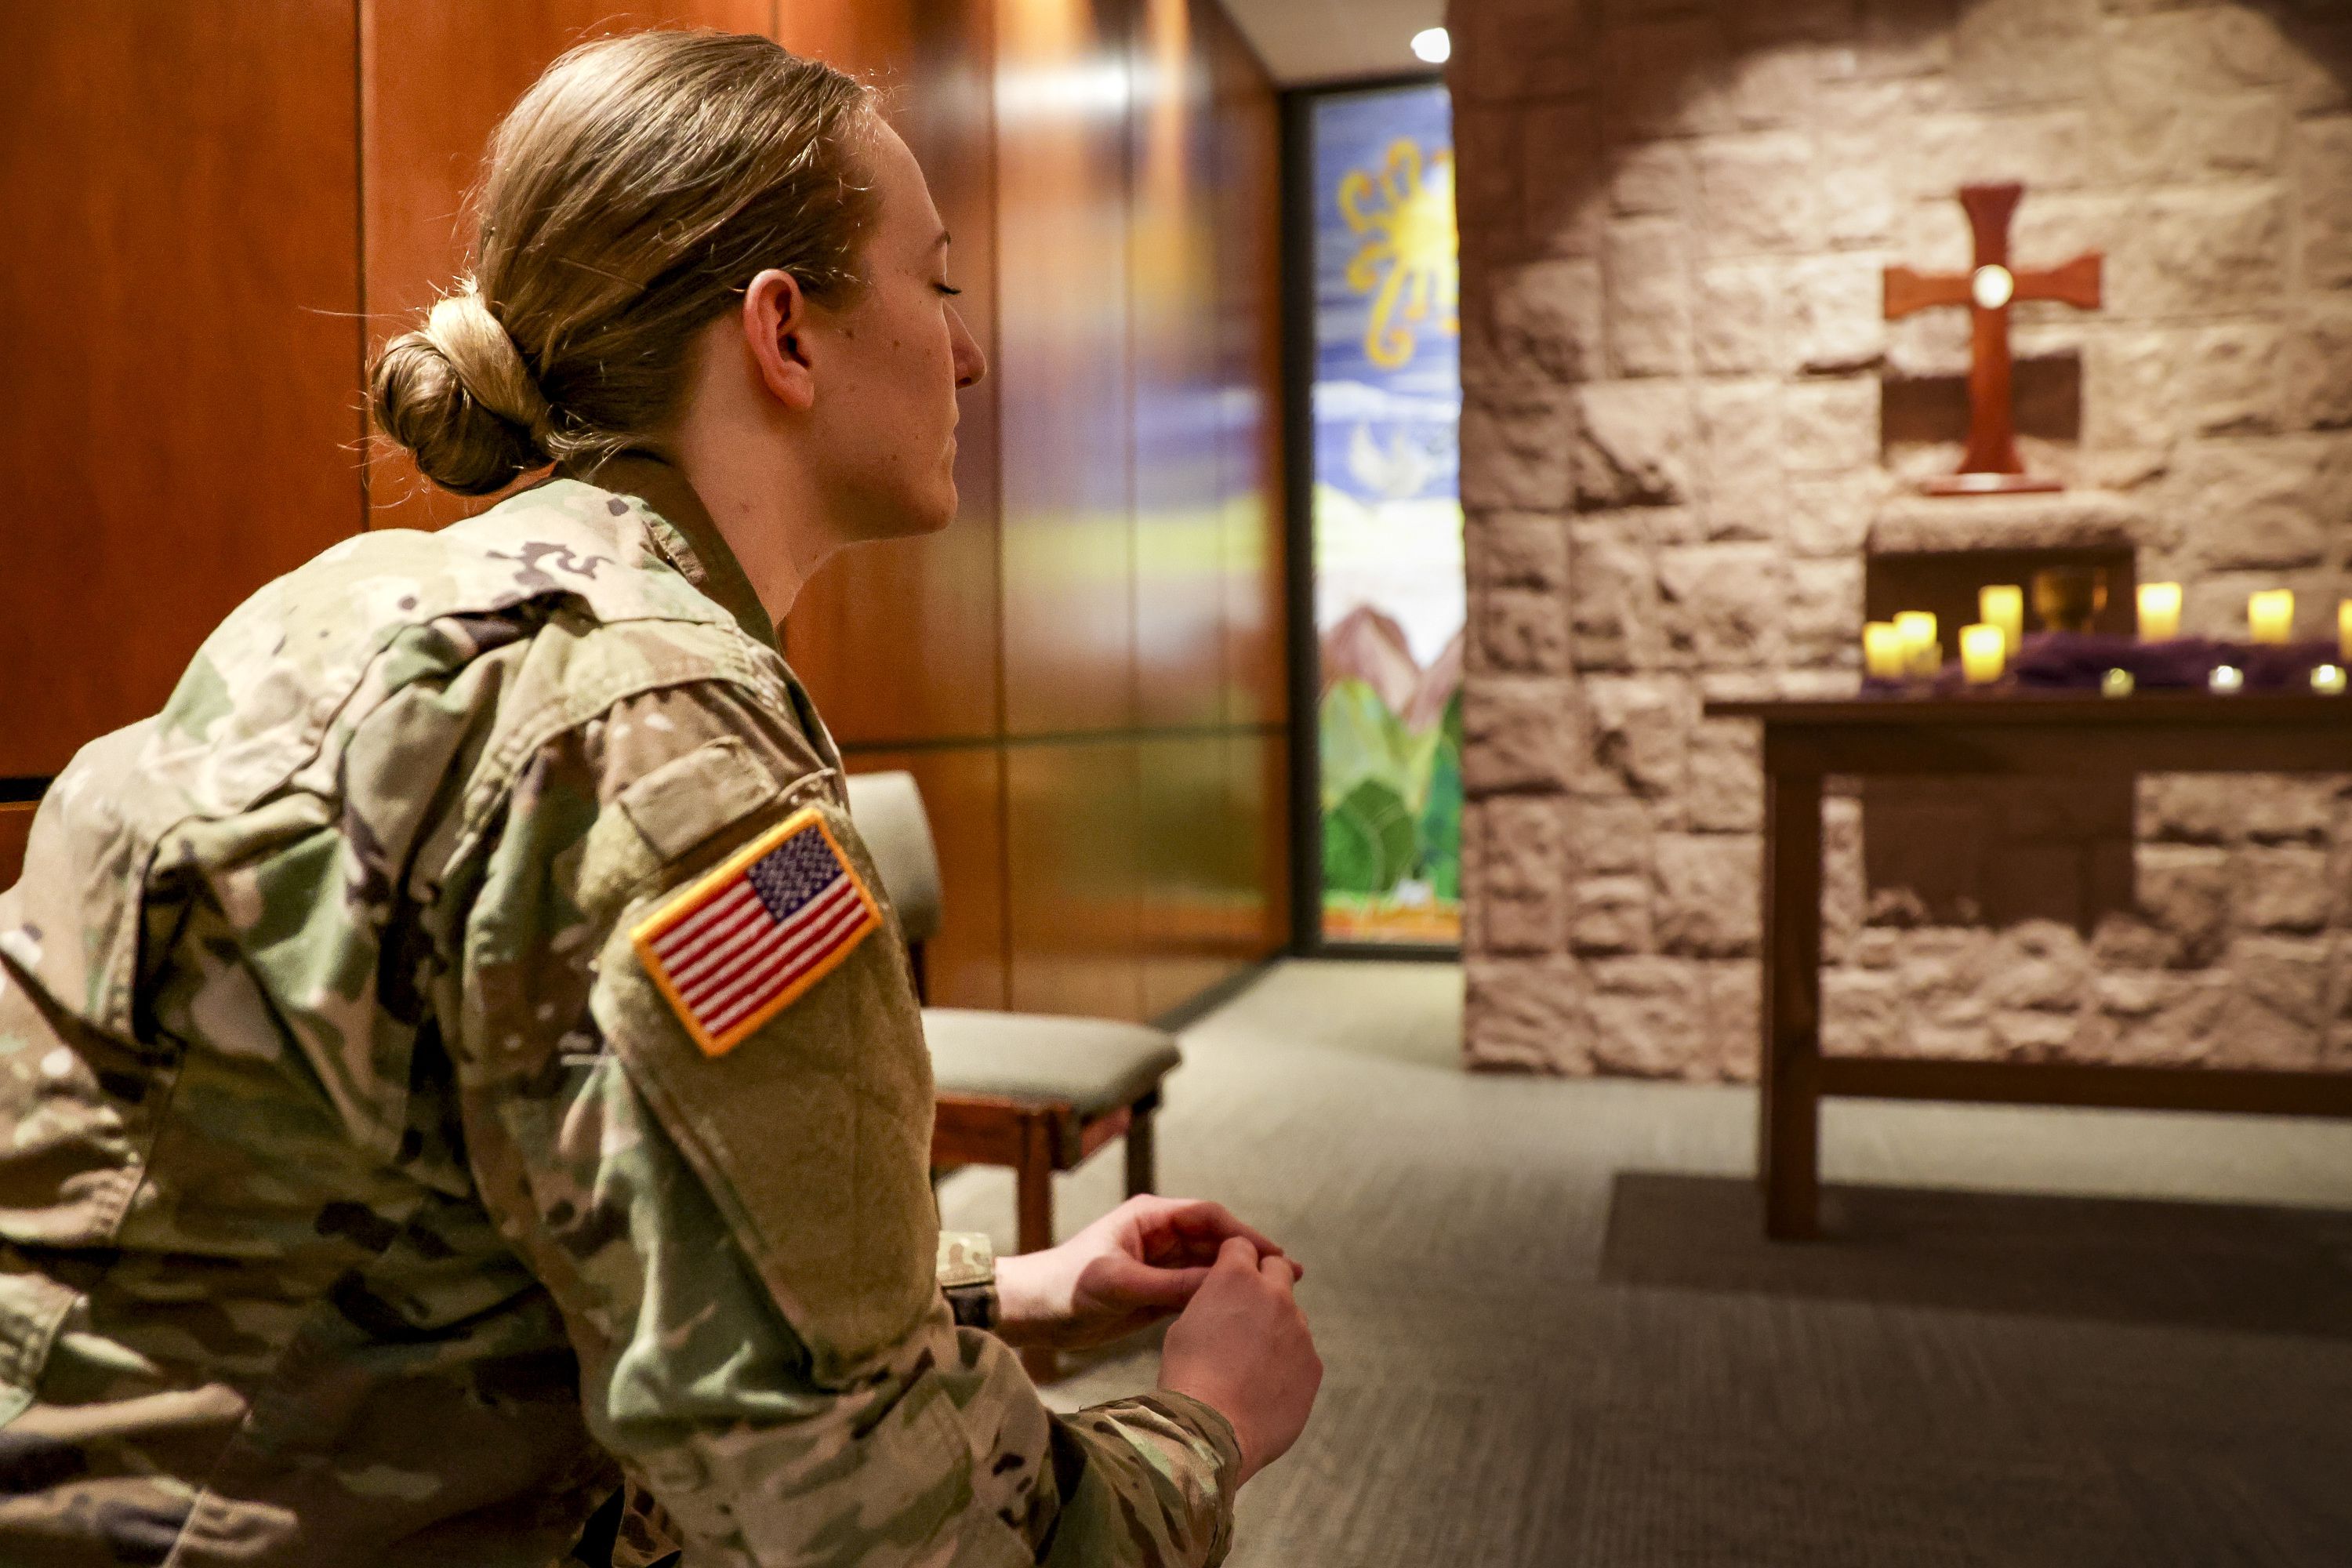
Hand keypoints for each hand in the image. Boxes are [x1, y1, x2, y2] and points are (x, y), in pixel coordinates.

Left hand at [992, 1196, 1301, 1350]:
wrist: (1032, 1314)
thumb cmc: (1065, 1287)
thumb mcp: (1119, 1284)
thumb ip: (1169, 1285)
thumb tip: (1221, 1287)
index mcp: (1150, 1218)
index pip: (1209, 1218)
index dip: (1244, 1235)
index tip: (1273, 1255)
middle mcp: (1158, 1235)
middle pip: (1216, 1241)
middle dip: (1251, 1257)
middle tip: (1291, 1276)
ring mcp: (1159, 1263)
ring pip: (1209, 1267)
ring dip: (1240, 1280)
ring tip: (1279, 1296)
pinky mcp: (1155, 1290)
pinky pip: (1196, 1290)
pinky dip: (1220, 1299)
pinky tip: (1245, 1315)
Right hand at [1158, 1236, 1321, 1486]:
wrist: (1213, 1429)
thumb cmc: (1188, 1376)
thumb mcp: (1185, 1325)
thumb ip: (1214, 1302)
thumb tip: (1227, 1304)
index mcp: (1236, 1277)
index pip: (1242, 1245)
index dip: (1233, 1259)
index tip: (1229, 1274)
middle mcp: (1275, 1295)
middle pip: (1279, 1268)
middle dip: (1266, 1280)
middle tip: (1249, 1306)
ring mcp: (1299, 1330)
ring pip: (1292, 1315)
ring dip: (1277, 1326)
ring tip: (1251, 1361)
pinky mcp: (1314, 1364)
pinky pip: (1302, 1352)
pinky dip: (1288, 1361)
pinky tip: (1265, 1386)